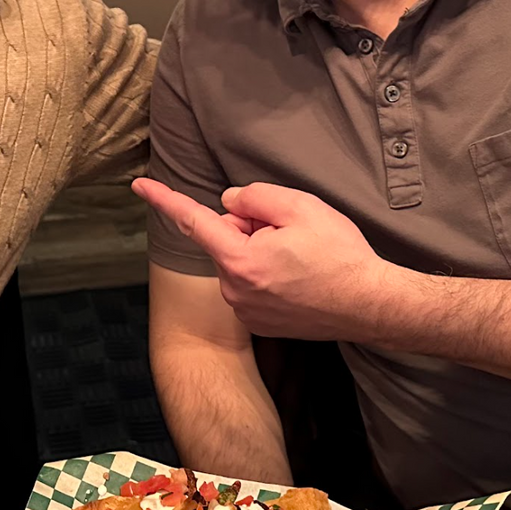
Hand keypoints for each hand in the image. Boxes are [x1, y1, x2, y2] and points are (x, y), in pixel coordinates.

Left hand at [133, 178, 399, 339]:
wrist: (372, 305)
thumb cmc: (340, 255)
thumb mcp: (300, 207)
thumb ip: (254, 197)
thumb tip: (229, 204)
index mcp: (240, 260)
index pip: (193, 222)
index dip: (164, 200)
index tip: (138, 185)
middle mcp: (235, 290)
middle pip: (226, 239)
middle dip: (249, 227)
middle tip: (292, 233)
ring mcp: (247, 311)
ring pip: (240, 262)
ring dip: (261, 252)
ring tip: (303, 258)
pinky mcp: (261, 324)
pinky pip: (252, 285)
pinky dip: (269, 274)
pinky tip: (301, 278)